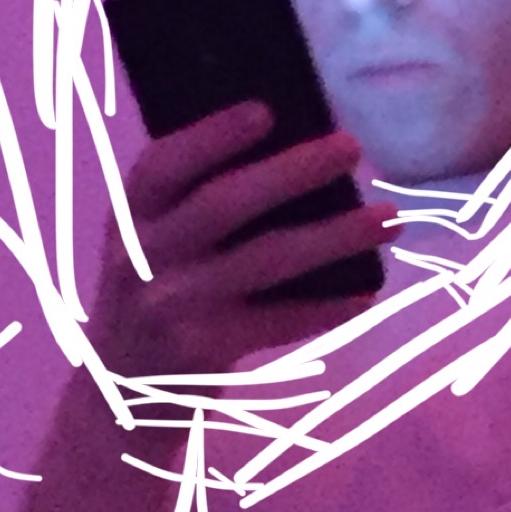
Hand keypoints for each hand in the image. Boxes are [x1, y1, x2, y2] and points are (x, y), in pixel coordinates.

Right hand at [93, 101, 398, 377]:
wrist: (122, 400)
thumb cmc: (156, 297)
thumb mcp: (149, 246)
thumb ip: (191, 206)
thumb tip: (294, 152)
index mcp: (130, 217)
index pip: (162, 165)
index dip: (212, 135)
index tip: (266, 111)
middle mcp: (142, 257)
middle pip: (223, 203)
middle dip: (293, 171)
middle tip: (352, 146)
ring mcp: (172, 305)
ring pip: (266, 259)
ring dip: (334, 236)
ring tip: (388, 218)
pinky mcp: (202, 350)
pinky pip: (279, 321)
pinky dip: (327, 308)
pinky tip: (367, 293)